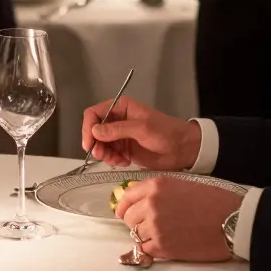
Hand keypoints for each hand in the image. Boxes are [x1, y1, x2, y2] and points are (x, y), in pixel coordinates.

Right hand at [81, 95, 201, 170]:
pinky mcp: (124, 150)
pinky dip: (112, 160)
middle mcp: (117, 120)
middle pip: (94, 131)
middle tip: (102, 155)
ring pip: (100, 145)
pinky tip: (123, 162)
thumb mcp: (142, 128)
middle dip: (95, 144)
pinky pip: (109, 155)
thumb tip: (95, 131)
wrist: (182, 149)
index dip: (88, 127)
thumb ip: (118, 129)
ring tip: (116, 160)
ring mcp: (120, 136)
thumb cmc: (166, 132)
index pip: (94, 113)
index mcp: (121, 108)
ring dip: (103, 154)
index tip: (89, 143)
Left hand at [116, 177, 242, 261]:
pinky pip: (145, 248)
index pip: (127, 196)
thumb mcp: (181, 184)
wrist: (232, 220)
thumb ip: (158, 191)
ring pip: (135, 233)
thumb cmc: (213, 200)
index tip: (123, 211)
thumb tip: (140, 201)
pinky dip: (151, 247)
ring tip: (162, 233)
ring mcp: (155, 226)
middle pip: (128, 217)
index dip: (124, 205)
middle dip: (135, 221)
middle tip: (147, 225)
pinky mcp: (163, 246)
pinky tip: (165, 243)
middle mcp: (151, 204)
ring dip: (145, 234)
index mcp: (156, 185)